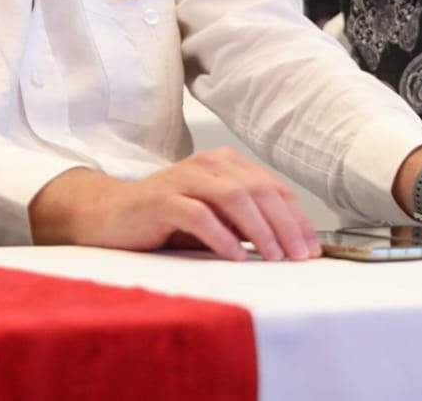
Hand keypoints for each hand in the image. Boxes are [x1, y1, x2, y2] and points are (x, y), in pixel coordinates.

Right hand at [28, 149, 320, 261]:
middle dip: (286, 225)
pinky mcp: (162, 199)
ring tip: (275, 257)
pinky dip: (222, 237)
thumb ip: (246, 223)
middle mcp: (209, 163)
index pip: (273, 187)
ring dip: (260, 230)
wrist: (109, 216)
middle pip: (260, 190)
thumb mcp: (215, 219)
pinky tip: (236, 257)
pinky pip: (199, 215)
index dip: (297, 218)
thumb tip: (289, 244)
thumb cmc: (166, 220)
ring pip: (235, 198)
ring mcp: (184, 178)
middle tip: (300, 256)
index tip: (312, 248)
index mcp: (227, 163)